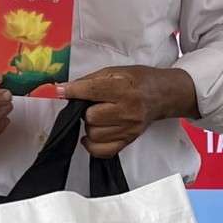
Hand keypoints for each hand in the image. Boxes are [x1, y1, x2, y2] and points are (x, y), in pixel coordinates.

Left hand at [53, 66, 195, 157]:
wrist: (161, 95)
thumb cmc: (137, 81)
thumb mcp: (115, 71)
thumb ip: (90, 81)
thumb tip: (64, 89)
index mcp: (124, 89)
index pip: (93, 92)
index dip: (73, 91)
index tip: (61, 90)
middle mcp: (128, 111)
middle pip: (91, 117)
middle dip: (85, 110)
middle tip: (92, 104)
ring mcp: (129, 128)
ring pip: (94, 134)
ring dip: (90, 125)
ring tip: (97, 116)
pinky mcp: (129, 140)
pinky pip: (102, 150)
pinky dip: (92, 145)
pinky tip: (91, 135)